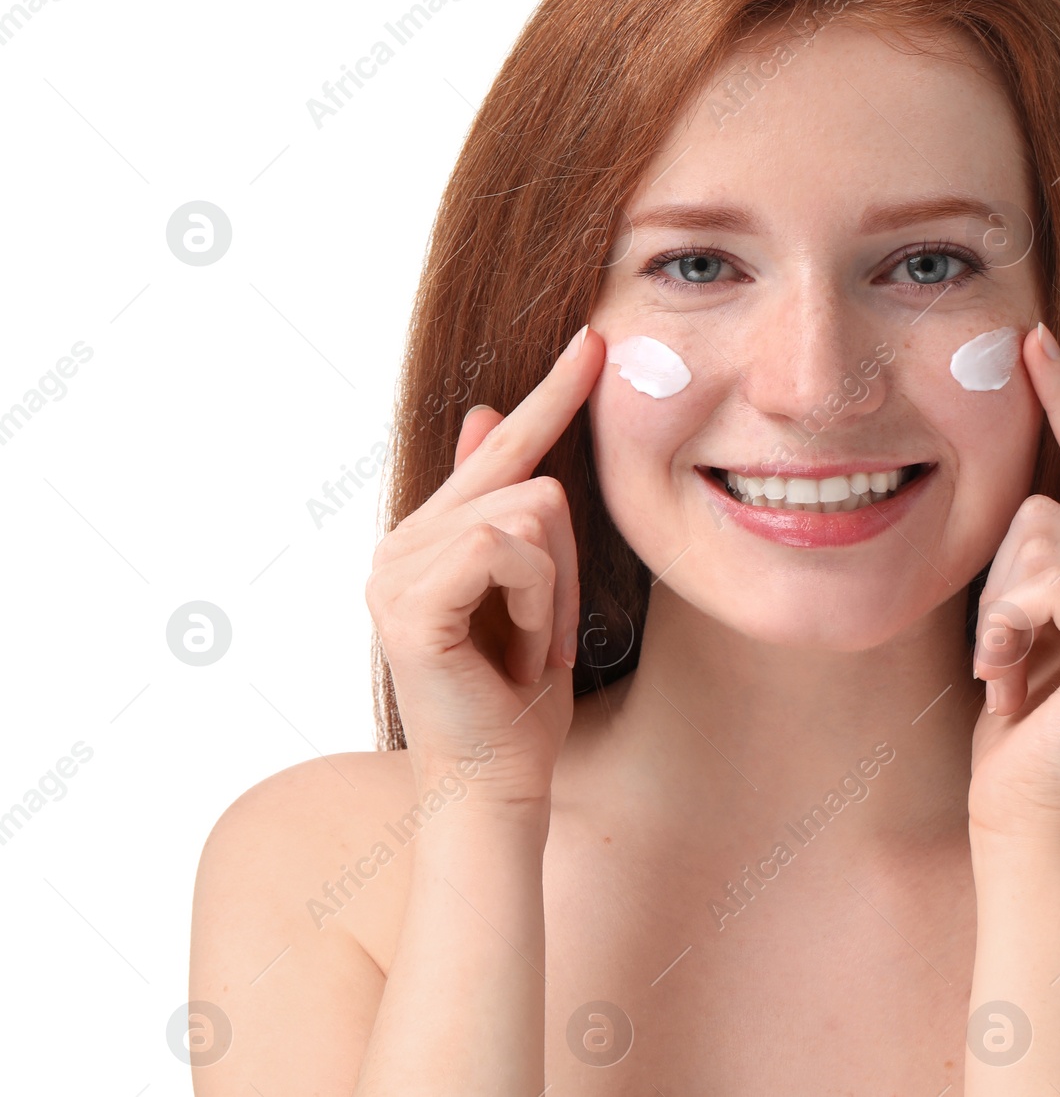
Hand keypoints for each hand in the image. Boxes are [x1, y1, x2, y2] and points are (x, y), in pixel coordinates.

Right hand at [364, 325, 602, 809]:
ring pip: (531, 511)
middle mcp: (401, 544)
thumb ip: (509, 510)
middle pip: (531, 480)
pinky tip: (515, 652)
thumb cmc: (519, 706)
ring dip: (554, 589)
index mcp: (429, 539)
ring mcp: (396, 569)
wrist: (498, 790)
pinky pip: (510, 547)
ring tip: (524, 647)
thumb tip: (485, 414)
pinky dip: (538, 602)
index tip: (592, 340)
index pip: (502, 448)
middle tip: (539, 639)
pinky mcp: (410, 600)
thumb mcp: (533, 594)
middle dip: (564, 564)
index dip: (551, 394)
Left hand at [968, 322, 1059, 850]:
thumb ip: (1040, 549)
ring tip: (1012, 666)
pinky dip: (1004, 629)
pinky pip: (1044, 582)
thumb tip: (1022, 484)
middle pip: (1046, 505)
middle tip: (1005, 649)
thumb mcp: (1024, 613)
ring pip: (1037, 541)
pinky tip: (1012, 678)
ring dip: (996, 611)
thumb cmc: (1019, 717)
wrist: (1029, 815)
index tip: (1034, 340)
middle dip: (996, 579)